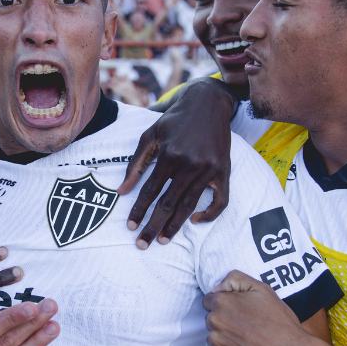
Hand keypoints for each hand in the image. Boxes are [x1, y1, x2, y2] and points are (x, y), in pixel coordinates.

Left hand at [119, 78, 232, 248]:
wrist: (207, 102)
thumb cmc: (174, 119)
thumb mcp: (149, 134)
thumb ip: (136, 163)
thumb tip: (121, 191)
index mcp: (170, 154)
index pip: (150, 190)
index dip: (139, 210)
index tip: (130, 226)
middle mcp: (190, 163)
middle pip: (168, 203)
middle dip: (153, 226)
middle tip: (142, 244)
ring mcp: (209, 169)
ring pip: (189, 206)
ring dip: (175, 227)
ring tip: (162, 240)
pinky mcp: (224, 171)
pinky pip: (220, 201)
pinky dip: (209, 214)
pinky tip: (194, 222)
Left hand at [203, 270, 319, 345]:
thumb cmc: (280, 324)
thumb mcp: (263, 290)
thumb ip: (236, 279)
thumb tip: (217, 287)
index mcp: (223, 302)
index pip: (210, 301)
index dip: (226, 306)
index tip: (239, 313)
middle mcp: (215, 321)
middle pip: (212, 319)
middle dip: (225, 321)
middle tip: (248, 328)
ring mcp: (216, 343)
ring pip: (214, 337)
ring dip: (226, 338)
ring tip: (248, 342)